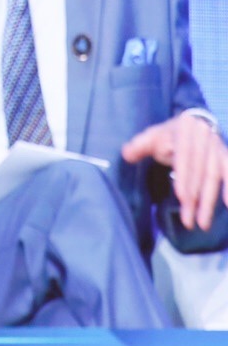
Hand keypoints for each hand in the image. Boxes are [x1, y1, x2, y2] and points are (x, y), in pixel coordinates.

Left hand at [121, 113, 227, 232]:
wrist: (193, 121)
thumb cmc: (166, 134)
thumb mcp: (151, 136)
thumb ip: (139, 145)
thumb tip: (127, 154)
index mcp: (185, 129)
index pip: (186, 157)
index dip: (185, 177)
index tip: (182, 197)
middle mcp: (205, 136)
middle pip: (201, 171)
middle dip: (195, 198)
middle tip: (188, 222)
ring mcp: (217, 146)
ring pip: (214, 176)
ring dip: (209, 201)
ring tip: (202, 224)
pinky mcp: (224, 154)